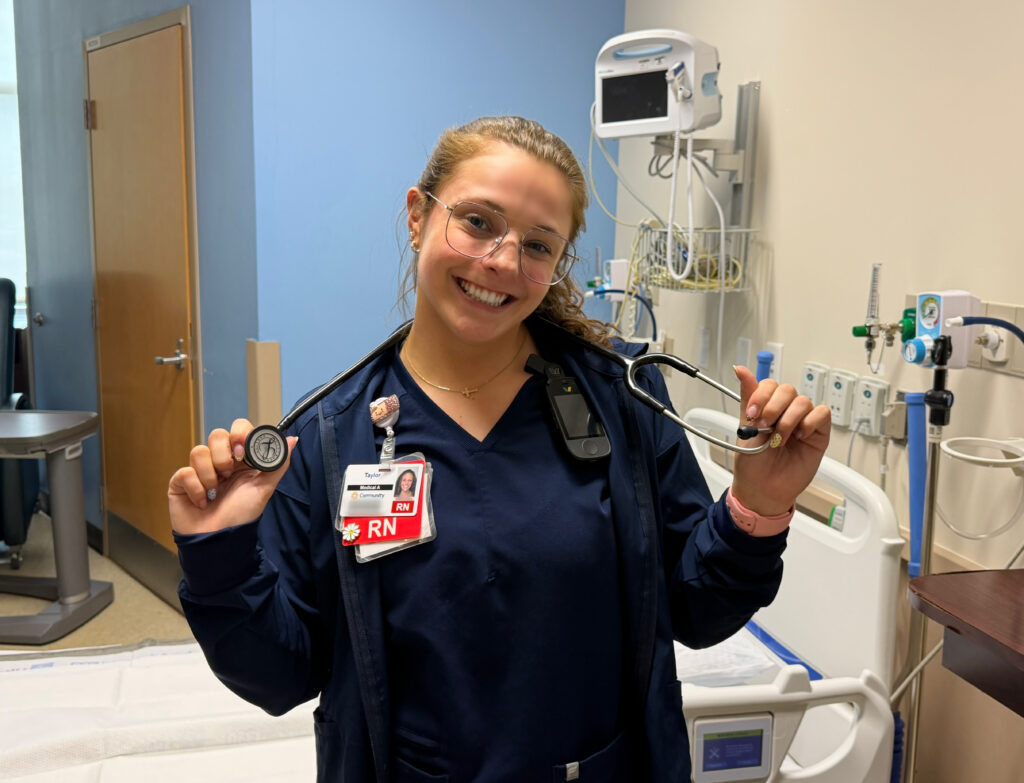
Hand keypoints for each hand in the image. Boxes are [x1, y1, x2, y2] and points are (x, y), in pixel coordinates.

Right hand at [168, 418, 296, 535]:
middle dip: (223, 454)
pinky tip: (202, 502)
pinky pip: (185, 472)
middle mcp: (220, 461)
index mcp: (241, 459)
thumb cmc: (241, 516)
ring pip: (199, 451)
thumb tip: (293, 440)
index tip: (243, 449)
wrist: (218, 540)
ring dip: (210, 474)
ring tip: (215, 491)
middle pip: (217, 435)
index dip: (240, 433)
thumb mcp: (264, 489)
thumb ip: (278, 464)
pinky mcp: (181, 482)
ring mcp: (199, 470)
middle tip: (228, 472)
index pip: (239, 429)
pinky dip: (196, 489)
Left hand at [730, 366, 830, 515]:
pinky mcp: (818, 434)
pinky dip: (810, 422)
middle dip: (774, 406)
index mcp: (766, 409)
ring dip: (788, 419)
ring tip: (780, 439)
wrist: (763, 491)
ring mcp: (802, 422)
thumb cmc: (753, 465)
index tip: (753, 413)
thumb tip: (740, 369)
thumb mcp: (745, 429)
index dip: (761, 395)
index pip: (769, 385)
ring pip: (803, 401)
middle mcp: (785, 412)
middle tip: (765, 426)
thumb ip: (748, 398)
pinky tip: (799, 436)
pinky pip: (822, 414)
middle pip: (787, 390)